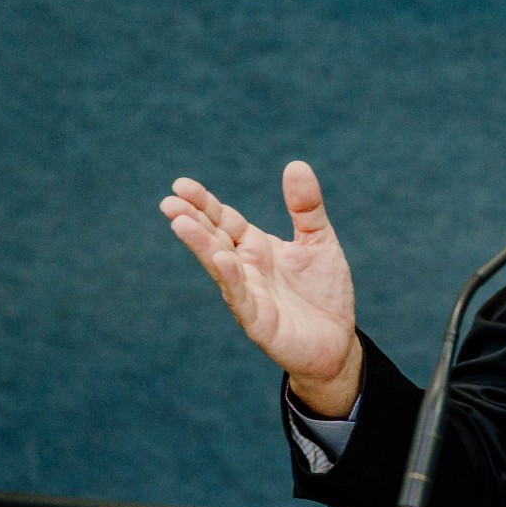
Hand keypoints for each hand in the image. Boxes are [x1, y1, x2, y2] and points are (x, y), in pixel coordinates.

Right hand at [160, 161, 362, 415]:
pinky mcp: (258, 321)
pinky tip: (221, 259)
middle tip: (168, 201)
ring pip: (219, 266)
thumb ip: (306, 206)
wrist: (337, 342)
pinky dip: (230, 277)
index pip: (225, 219)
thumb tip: (295, 164)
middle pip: (214, 238)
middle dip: (192, 220)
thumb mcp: (319, 241)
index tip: (180, 184)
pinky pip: (241, 297)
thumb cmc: (323, 292)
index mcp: (257, 247)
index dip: (205, 203)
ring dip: (201, 245)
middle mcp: (246, 268)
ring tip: (181, 223)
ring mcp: (248, 294)